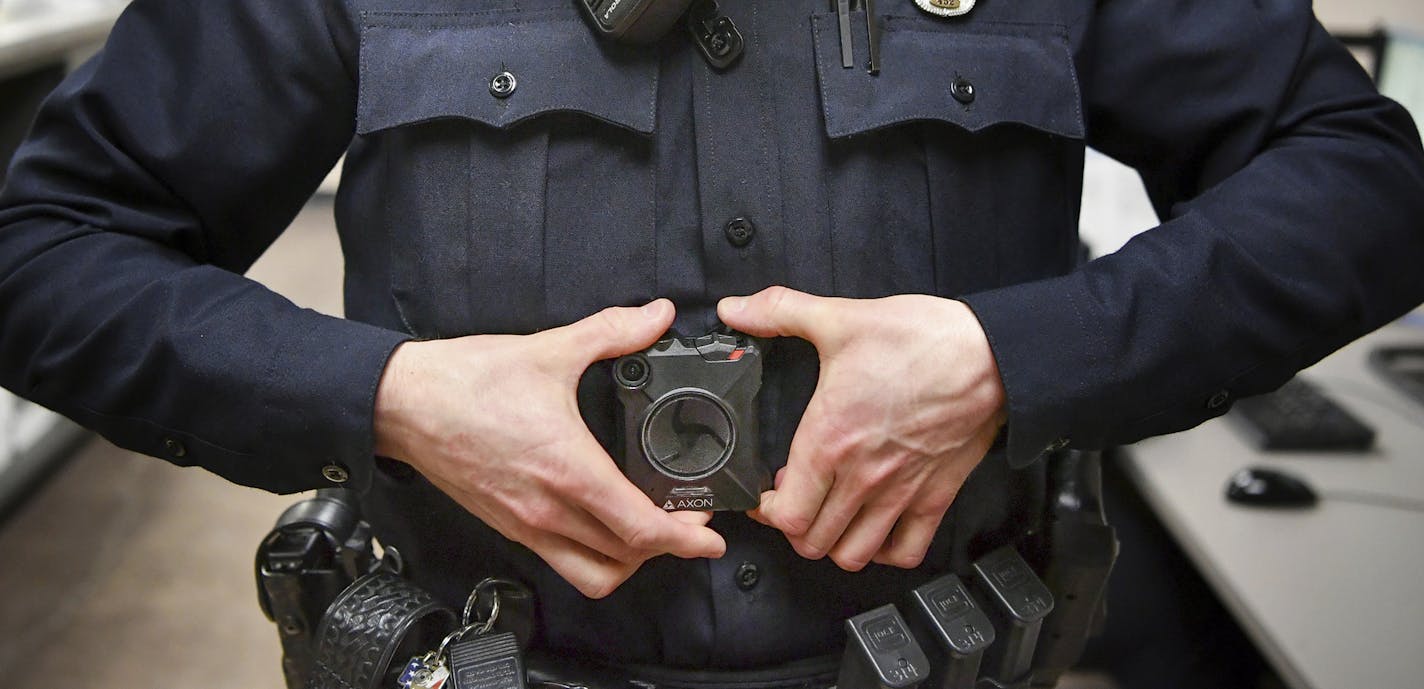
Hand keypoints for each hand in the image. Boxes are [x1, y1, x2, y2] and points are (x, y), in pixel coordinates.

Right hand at [373, 299, 725, 597]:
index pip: (641, 528)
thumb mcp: (549, 349)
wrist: (401, 403)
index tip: (712, 535)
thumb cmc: (465, 382)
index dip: (686, 538)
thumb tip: (655, 316)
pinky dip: (594, 557)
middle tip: (691, 521)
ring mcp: (526, 525)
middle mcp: (549, 510)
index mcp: (568, 471)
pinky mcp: (508, 527)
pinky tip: (604, 524)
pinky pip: (562, 562)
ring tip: (649, 531)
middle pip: (626, 559)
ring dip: (630, 562)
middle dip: (669, 548)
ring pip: (594, 574)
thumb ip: (611, 332)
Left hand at [718, 287, 1005, 571]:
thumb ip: (780, 311)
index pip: (786, 513)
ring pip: (854, 555)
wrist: (990, 354)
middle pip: (813, 542)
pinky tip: (876, 526)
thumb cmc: (922, 340)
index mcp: (830, 439)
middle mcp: (862, 476)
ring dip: (835, 543)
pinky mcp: (935, 497)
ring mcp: (900, 493)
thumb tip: (735, 309)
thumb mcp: (840, 318)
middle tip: (796, 501)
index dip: (767, 511)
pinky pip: (906, 551)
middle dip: (795, 527)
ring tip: (831, 516)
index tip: (766, 494)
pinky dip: (886, 551)